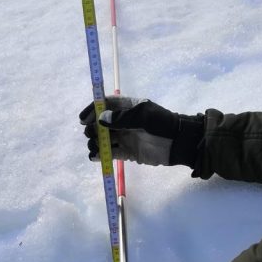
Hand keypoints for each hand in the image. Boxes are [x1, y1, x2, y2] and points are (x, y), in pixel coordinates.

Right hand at [79, 96, 204, 167]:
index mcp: (128, 107)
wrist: (179, 144)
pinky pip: (111, 153)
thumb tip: (100, 119)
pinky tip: (95, 157)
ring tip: (94, 147)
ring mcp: (125, 137)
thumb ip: (122, 118)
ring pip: (104, 139)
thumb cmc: (163, 125)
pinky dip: (101, 155)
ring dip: (96, 143)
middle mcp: (124, 122)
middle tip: (90, 135)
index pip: (105, 105)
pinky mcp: (128, 152)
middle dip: (93, 129)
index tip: (83, 119)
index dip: (93, 110)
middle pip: (101, 123)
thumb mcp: (144, 116)